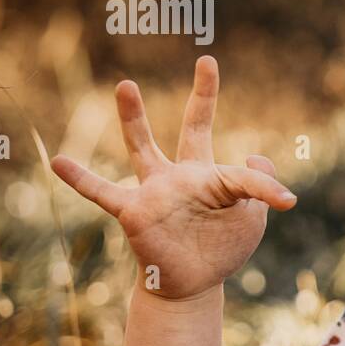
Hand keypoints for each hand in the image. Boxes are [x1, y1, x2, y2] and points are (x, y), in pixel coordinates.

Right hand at [51, 56, 295, 299]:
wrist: (192, 284)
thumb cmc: (222, 249)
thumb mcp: (251, 220)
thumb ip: (259, 188)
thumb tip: (255, 153)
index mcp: (214, 178)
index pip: (244, 170)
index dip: (266, 184)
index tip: (286, 200)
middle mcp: (183, 176)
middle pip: (194, 129)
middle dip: (203, 97)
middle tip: (208, 60)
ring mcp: (156, 191)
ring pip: (143, 147)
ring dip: (134, 118)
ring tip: (126, 85)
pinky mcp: (134, 212)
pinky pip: (102, 193)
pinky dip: (81, 179)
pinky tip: (58, 162)